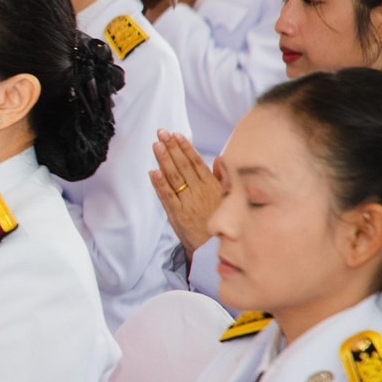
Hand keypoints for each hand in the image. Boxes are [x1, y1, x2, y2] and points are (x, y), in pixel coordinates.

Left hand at [149, 129, 221, 257]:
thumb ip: (222, 178)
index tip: (176, 135)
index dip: (185, 148)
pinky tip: (153, 172)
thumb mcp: (228, 199)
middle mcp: (200, 192)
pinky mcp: (177, 215)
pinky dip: (160, 184)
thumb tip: (219, 160)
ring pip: (174, 177)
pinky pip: (168, 196)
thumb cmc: (222, 223)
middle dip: (172, 148)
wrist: (217, 248)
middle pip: (183, 166)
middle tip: (161, 133)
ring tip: (156, 145)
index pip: (196, 163)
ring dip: (164, 160)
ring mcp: (188, 202)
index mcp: (213, 186)